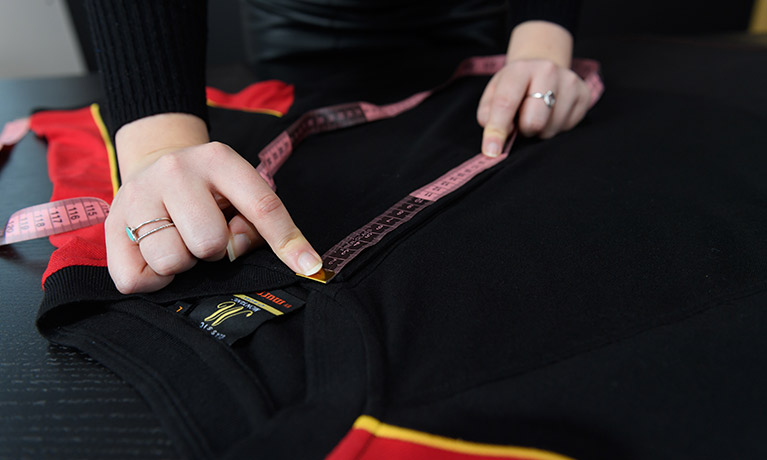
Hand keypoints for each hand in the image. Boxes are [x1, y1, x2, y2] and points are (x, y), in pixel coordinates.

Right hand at [105, 115, 321, 293]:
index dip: (287, 240)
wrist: (152, 161)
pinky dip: (152, 279)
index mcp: (219, 160)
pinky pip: (135, 279)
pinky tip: (157, 255)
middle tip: (205, 236)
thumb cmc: (207, 189)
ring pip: (172, 260)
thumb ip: (254, 222)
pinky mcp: (111, 224)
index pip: (262, 205)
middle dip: (214, 250)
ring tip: (180, 240)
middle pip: (209, 243)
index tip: (310, 267)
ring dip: (183, 262)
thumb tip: (242, 252)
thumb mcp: (237, 190)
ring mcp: (138, 195)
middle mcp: (175, 171)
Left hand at [477, 58, 591, 153]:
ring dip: (540, 131)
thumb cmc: (514, 87)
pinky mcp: (584, 95)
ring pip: (550, 130)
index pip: (505, 103)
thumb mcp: (493, 94)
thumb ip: (488, 114)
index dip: (497, 130)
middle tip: (522, 122)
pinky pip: (566, 129)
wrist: (542, 68)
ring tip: (537, 114)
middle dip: (523, 130)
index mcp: (520, 69)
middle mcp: (548, 71)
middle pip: (534, 122)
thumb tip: (496, 136)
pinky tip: (551, 114)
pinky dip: (555, 128)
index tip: (491, 151)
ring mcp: (570, 82)